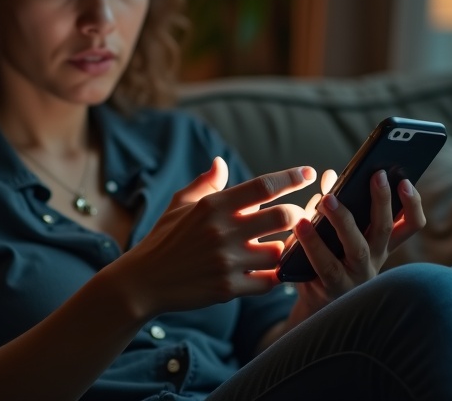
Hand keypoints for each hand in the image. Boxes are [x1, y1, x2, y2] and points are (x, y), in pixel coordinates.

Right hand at [121, 157, 315, 317]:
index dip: (291, 177)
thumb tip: (222, 162)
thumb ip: (205, 183)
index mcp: (213, 205)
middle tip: (299, 216)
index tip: (309, 173)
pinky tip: (273, 272)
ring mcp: (226, 260)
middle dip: (297, 215)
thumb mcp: (179, 205)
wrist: (142, 282)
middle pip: (282, 216)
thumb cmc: (163, 240)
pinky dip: (275, 276)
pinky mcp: (228, 288)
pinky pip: (268, 281)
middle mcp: (222, 230)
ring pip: (280, 251)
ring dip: (286, 249)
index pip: (263, 185)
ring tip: (284, 246)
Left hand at [288, 169, 425, 322]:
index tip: (405, 181)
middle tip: (375, 175)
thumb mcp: (336, 231)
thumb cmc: (327, 257)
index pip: (410, 225)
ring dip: (342, 221)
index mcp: (381, 244)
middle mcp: (374, 261)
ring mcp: (355, 277)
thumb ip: (336, 203)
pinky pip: (324, 265)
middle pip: (385, 230)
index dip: (412, 204)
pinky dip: (311, 243)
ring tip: (326, 199)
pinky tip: (299, 225)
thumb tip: (331, 175)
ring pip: (356, 248)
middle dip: (382, 201)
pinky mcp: (331, 288)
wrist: (312, 304)